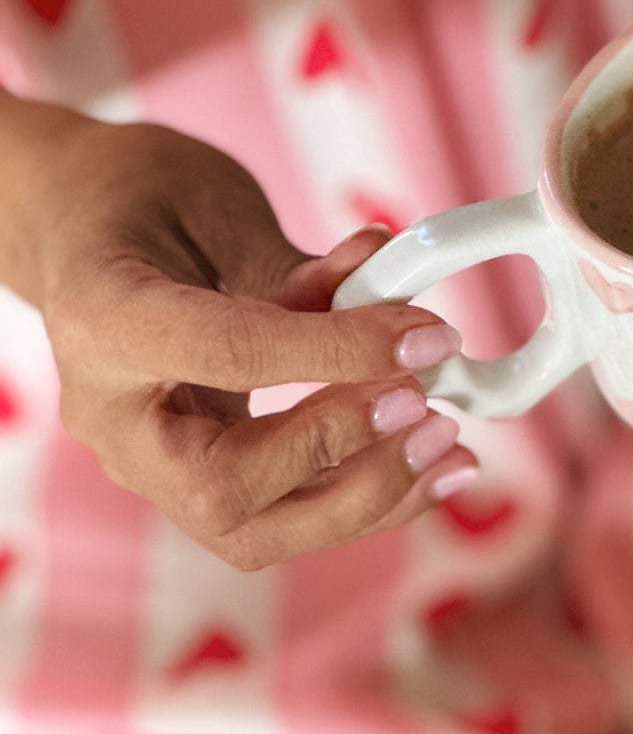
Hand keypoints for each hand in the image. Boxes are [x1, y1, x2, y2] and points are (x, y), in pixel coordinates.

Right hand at [29, 113, 479, 567]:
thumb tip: (399, 288)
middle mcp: (113, 416)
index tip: (428, 338)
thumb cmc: (144, 201)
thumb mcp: (217, 203)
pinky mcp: (188, 483)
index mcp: (104, 321)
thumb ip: (304, 267)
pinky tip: (429, 468)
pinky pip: (275, 521)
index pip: (229, 354)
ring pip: (251, 532)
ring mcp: (144, 463)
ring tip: (450, 450)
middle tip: (430, 408)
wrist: (80, 229)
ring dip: (366, 498)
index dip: (338, 351)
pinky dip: (362, 501)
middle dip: (341, 455)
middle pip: (222, 489)